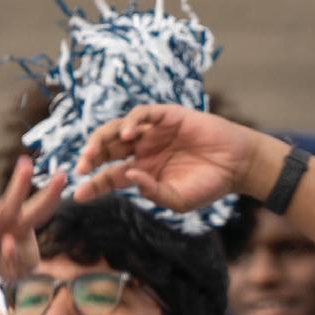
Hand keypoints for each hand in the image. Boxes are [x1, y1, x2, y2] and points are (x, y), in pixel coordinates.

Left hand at [74, 106, 260, 214]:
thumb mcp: (177, 199)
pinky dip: (132, 122)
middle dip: (91, 157)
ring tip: (93, 152)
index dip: (93, 184)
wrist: (236, 166)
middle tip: (82, 167)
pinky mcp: (167, 116)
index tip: (77, 195)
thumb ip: (153, 192)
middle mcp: (142, 150)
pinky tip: (127, 136)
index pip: (109, 177)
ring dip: (102, 139)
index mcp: (141, 172)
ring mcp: (153, 132)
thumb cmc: (208, 185)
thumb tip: (129, 176)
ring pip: (117, 130)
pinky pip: (143, 114)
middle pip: (107, 150)